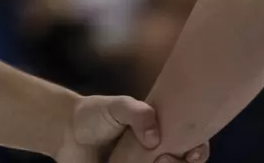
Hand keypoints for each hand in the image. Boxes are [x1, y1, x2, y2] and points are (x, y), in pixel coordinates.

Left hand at [58, 96, 207, 162]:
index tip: (193, 153)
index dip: (198, 151)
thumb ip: (138, 113)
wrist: (65, 133)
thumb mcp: (118, 105)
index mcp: (162, 134)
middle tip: (163, 158)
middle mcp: (156, 155)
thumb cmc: (94, 114)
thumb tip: (155, 138)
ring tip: (152, 162)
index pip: (191, 145)